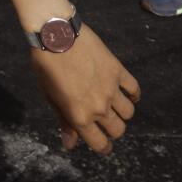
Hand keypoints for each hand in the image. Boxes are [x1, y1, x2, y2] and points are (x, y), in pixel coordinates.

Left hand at [30, 26, 139, 153]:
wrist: (56, 34)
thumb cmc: (47, 66)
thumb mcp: (51, 97)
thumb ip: (64, 121)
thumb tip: (70, 145)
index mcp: (79, 117)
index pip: (100, 144)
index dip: (103, 147)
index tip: (103, 144)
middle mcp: (98, 107)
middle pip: (118, 130)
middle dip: (113, 130)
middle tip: (105, 122)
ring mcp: (110, 89)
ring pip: (129, 113)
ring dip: (123, 113)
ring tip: (114, 105)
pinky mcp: (118, 71)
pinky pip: (134, 89)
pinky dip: (133, 94)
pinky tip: (127, 93)